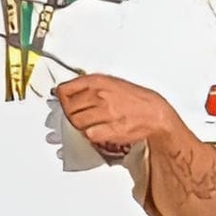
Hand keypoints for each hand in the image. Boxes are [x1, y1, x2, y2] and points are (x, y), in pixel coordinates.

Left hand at [54, 73, 178, 157]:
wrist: (153, 112)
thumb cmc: (133, 98)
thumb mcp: (109, 82)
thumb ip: (86, 85)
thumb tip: (62, 90)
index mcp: (98, 81)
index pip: (65, 89)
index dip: (61, 97)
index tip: (62, 100)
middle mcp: (100, 95)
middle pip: (68, 108)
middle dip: (70, 113)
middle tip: (78, 115)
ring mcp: (105, 112)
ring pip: (76, 122)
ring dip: (80, 125)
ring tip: (89, 122)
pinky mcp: (110, 129)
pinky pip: (89, 134)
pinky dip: (90, 135)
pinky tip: (98, 130)